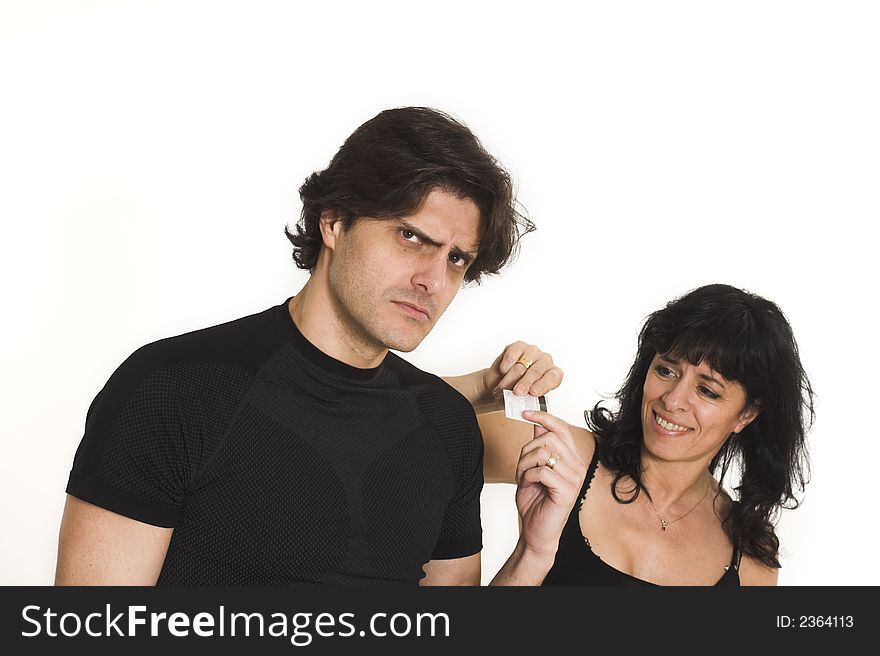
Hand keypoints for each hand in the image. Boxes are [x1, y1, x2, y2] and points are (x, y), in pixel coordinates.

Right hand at [479, 342, 562, 409]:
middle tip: (517, 392)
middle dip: (525, 383)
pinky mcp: (519, 346)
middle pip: (536, 371)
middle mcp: (545, 361)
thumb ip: (529, 399)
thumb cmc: (517, 393)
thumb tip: (525, 400)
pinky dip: (506, 366)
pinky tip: (503, 372)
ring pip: (522, 366)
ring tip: (503, 388)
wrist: (500, 384)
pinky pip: (512, 355)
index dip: (543, 385)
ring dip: (511, 379)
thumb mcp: (525, 400)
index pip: (553, 378)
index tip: (533, 392)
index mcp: (553, 375)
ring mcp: (533, 352)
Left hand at [513, 411, 585, 558]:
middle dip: (527, 450)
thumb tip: (537, 423)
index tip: (525, 412)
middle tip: (522, 468)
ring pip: (543, 452)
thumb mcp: (533, 468)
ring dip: (525, 464)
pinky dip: (528, 477)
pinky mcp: (567, 490)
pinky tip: (528, 486)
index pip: (561, 428)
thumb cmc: (536, 502)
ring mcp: (574, 478)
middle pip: (548, 438)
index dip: (543, 417)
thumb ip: (538, 447)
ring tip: (524, 478)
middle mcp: (577, 466)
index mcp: (571, 459)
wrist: (537, 532)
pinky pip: (541, 470)